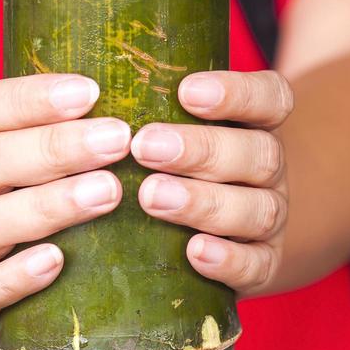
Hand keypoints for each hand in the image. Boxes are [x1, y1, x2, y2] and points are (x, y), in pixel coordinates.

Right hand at [0, 74, 128, 324]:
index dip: (30, 99)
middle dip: (55, 148)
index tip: (90, 92)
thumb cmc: (16, 179)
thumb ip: (56, 117)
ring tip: (107, 192)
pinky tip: (57, 261)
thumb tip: (126, 85)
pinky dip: (18, 276)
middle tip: (117, 139)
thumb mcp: (19, 138)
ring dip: (49, 206)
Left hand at [131, 70, 292, 298]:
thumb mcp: (175, 123)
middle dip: (201, 149)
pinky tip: (194, 252)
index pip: (270, 97)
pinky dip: (228, 259)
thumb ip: (150, 103)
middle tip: (145, 146)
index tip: (186, 91)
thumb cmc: (178, 159)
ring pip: (258, 208)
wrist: (221, 229)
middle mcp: (269, 167)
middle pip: (259, 153)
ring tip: (152, 197)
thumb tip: (78, 84)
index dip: (236, 93)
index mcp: (257, 123)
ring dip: (203, 202)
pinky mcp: (264, 264)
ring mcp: (271, 217)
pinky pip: (256, 265)